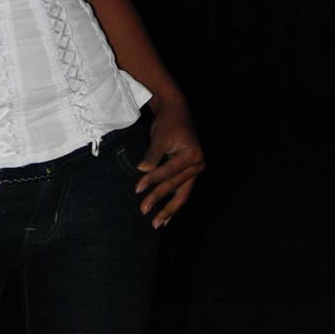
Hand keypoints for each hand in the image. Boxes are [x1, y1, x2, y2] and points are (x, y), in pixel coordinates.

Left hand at [134, 95, 204, 228]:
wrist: (177, 111)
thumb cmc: (168, 123)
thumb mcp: (160, 137)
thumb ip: (153, 155)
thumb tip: (142, 170)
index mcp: (192, 156)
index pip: (168, 172)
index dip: (152, 181)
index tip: (137, 189)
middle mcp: (198, 164)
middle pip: (176, 186)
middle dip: (159, 199)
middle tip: (144, 211)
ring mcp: (196, 169)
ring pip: (182, 193)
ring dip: (169, 209)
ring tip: (157, 223)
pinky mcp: (190, 171)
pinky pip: (182, 190)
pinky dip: (173, 202)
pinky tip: (166, 215)